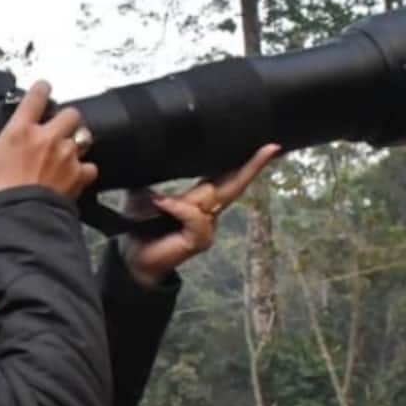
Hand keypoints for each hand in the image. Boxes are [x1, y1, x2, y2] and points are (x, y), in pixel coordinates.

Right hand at [0, 82, 97, 202]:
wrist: (17, 216)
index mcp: (22, 129)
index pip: (38, 95)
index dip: (42, 88)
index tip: (42, 90)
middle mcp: (48, 137)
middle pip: (70, 113)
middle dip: (66, 119)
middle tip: (57, 128)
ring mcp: (66, 155)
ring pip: (83, 137)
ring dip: (77, 142)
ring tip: (67, 151)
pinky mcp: (78, 175)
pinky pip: (90, 166)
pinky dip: (84, 170)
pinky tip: (74, 175)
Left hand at [119, 144, 281, 286]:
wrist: (133, 258)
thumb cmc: (141, 227)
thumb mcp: (147, 196)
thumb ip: (158, 181)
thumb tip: (154, 159)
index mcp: (199, 200)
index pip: (225, 176)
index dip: (244, 162)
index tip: (267, 147)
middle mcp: (209, 213)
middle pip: (235, 185)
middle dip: (253, 166)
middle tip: (272, 147)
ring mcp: (207, 228)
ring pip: (212, 199)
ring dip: (187, 199)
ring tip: (159, 204)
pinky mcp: (200, 240)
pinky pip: (195, 217)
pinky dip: (178, 209)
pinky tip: (161, 206)